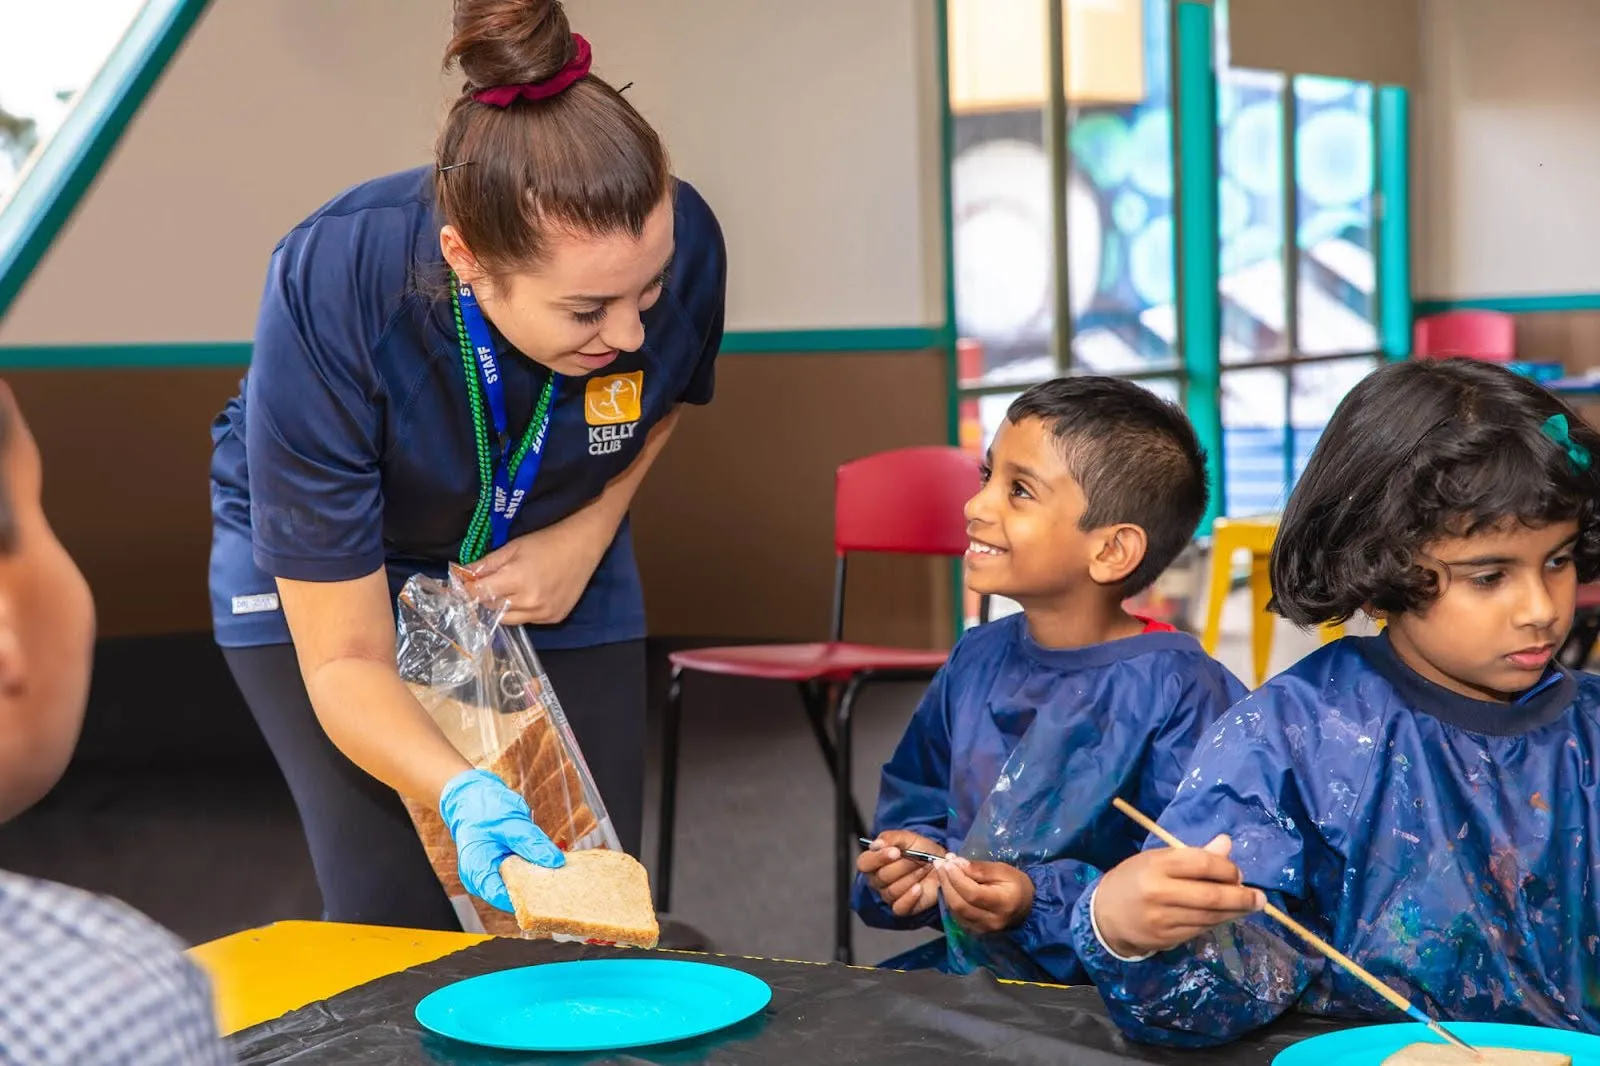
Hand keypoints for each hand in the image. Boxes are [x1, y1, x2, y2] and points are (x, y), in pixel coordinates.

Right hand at [440, 769, 564, 911]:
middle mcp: (483, 880)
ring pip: (521, 885)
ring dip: (539, 876)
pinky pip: (522, 874)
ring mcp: (493, 875)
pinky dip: (535, 868)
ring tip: (558, 867)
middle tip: (562, 877)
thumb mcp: (511, 823)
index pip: (505, 898)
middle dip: (538, 887)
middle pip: (515, 895)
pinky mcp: (503, 868)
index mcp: (477, 873)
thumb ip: (532, 843)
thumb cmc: (483, 808)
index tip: (554, 889)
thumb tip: (555, 861)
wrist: (472, 796)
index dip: (530, 897)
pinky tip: (548, 860)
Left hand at [466, 520, 606, 625]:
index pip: (480, 593)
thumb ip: (485, 564)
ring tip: (505, 592)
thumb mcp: (512, 548)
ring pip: (508, 620)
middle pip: (492, 609)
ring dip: (501, 608)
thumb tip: (461, 575)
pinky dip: (521, 611)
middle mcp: (530, 602)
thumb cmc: (546, 541)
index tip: (461, 585)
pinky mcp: (554, 618)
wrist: (583, 545)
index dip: (468, 590)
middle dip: (484, 598)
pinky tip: (527, 596)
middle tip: (484, 586)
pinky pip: (527, 621)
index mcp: (517, 580)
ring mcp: (543, 613)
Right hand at [858, 830, 945, 917]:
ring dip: (912, 877)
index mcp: (874, 861)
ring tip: (924, 868)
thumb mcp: (906, 837)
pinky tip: (919, 888)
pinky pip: (899, 907)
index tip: (896, 851)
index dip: (878, 858)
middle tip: (919, 858)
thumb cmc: (920, 849)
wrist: (940, 863)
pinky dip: (910, 897)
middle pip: (882, 877)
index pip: (864, 863)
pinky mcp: (901, 907)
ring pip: (892, 890)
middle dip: (903, 866)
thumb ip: (890, 838)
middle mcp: (877, 880)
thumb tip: (876, 845)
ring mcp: (888, 895)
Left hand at [934, 856, 1034, 933]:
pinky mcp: (975, 932)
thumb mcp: (1003, 870)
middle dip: (946, 883)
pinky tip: (949, 886)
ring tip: (942, 873)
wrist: (1026, 908)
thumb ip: (979, 868)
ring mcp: (982, 929)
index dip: (957, 878)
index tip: (947, 862)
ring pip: (955, 911)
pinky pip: (956, 916)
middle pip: (960, 904)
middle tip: (940, 865)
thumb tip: (956, 863)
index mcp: (1003, 904)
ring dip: (945, 890)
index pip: (973, 893)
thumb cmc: (1017, 885)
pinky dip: (950, 900)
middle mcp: (991, 921)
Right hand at [1092, 835, 1265, 957]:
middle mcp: (1160, 892)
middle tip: (1260, 899)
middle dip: (1242, 897)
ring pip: (1210, 916)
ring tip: (1248, 906)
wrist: (1105, 915)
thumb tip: (1227, 844)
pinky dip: (1217, 922)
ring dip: (1234, 912)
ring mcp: (1163, 918)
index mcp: (1157, 865)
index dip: (1227, 869)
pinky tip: (1225, 916)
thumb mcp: (1158, 859)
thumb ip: (1194, 855)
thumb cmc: (1134, 879)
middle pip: (1212, 896)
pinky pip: (1201, 929)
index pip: (1203, 864)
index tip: (1238, 873)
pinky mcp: (1166, 938)